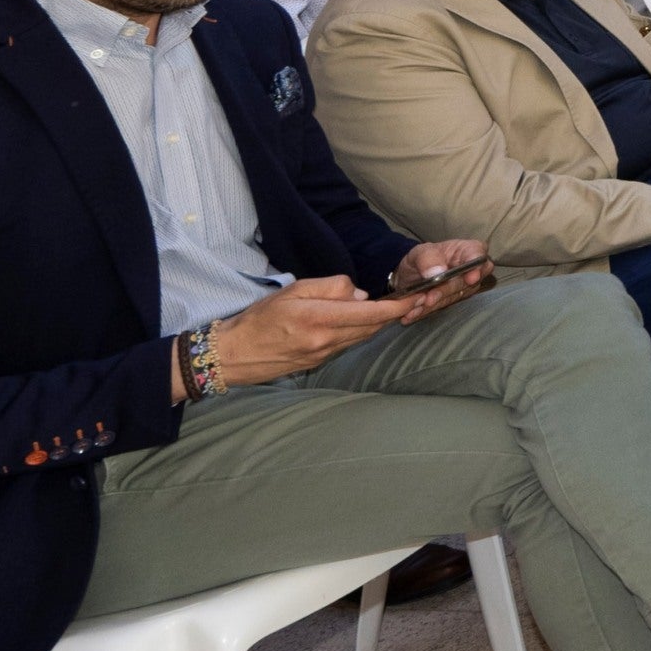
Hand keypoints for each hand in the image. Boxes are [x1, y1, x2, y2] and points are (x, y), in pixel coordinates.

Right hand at [207, 276, 412, 387]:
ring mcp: (323, 355)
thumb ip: (329, 288)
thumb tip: (359, 294)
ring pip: (362, 337)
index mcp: (318, 319)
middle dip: (394, 314)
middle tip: (413, 298)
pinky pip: (348, 345)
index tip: (417, 297)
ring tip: (392, 308)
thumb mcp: (292, 290)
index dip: (398, 306)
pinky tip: (361, 322)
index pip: (370, 313)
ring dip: (378, 324)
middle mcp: (325, 340)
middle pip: (372, 327)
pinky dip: (360, 332)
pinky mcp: (318, 363)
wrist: (232, 354)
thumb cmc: (258, 318)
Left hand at [384, 240, 489, 320]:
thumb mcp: (420, 252)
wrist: (411, 275)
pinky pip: (442, 307)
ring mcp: (465, 288)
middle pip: (466, 282)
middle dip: (445, 291)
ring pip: (453, 298)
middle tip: (428, 298)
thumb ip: (429, 259)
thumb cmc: (422, 258)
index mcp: (468, 251)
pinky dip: (427, 311)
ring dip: (433, 304)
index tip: (471, 278)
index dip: (477, 268)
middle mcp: (471, 270)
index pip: (478, 257)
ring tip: (414, 307)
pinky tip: (413, 314)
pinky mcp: (454, 301)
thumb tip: (438, 271)